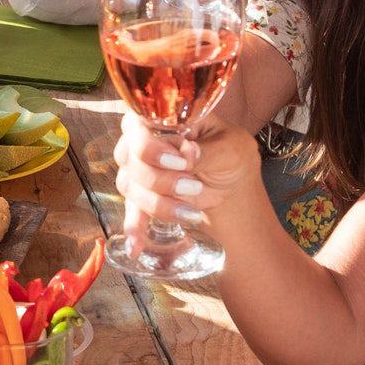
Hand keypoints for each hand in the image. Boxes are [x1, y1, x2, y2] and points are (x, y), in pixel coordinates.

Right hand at [111, 110, 262, 243]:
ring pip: (130, 184)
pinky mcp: (143, 198)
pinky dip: (134, 227)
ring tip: (191, 211)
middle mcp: (146, 142)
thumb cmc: (235, 163)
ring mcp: (141, 171)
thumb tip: (187, 152)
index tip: (180, 161)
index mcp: (167, 120)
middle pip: (129, 155)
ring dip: (158, 202)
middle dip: (158, 177)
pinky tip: (137, 245)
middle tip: (193, 186)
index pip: (139, 122)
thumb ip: (209, 150)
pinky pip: (131, 211)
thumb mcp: (233, 150)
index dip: (150, 143)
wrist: (235, 196)